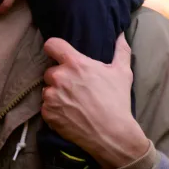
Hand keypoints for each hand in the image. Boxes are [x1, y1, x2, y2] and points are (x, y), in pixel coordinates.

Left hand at [40, 34, 151, 168]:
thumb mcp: (122, 73)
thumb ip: (120, 51)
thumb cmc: (117, 101)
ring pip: (47, 89)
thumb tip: (121, 35)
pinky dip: (54, 110)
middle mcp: (59, 77)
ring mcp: (51, 96)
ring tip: (73, 103)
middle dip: (60, 77)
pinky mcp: (48, 113)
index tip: (59, 54)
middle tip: (75, 87)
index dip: (55, 48)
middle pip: (50, 71)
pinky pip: (46, 107)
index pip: (52, 45)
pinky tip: (69, 114)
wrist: (112, 134)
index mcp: (75, 63)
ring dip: (56, 94)